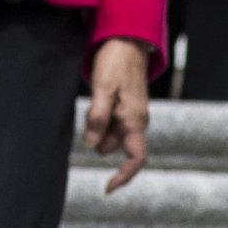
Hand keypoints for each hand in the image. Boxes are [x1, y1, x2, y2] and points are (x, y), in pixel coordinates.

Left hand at [83, 37, 153, 190]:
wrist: (125, 40)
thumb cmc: (115, 62)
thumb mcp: (102, 89)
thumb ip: (97, 118)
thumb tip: (91, 146)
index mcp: (135, 120)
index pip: (136, 159)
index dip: (124, 176)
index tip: (107, 188)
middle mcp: (137, 121)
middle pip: (114, 146)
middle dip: (98, 138)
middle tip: (89, 111)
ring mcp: (132, 115)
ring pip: (110, 134)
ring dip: (97, 126)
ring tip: (94, 98)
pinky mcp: (126, 107)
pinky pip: (110, 122)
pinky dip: (99, 118)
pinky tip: (96, 98)